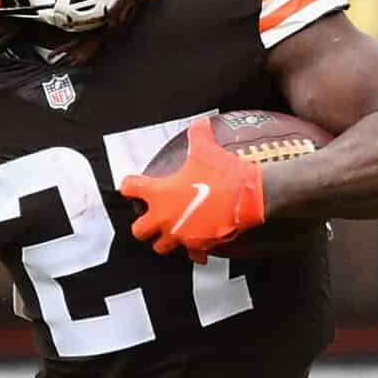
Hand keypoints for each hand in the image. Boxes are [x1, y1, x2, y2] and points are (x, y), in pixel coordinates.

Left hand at [118, 118, 264, 260]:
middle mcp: (165, 218)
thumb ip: (199, 134)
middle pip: (139, 230)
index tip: (132, 185)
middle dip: (143, 224)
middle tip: (151, 216)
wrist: (247, 197)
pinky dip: (194, 251)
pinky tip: (199, 243)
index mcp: (160, 194)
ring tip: (171, 231)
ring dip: (163, 239)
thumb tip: (200, 122)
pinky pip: (191, 255)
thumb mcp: (207, 150)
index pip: (131, 189)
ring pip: (160, 247)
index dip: (130, 185)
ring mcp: (181, 235)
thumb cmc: (223, 175)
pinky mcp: (199, 246)